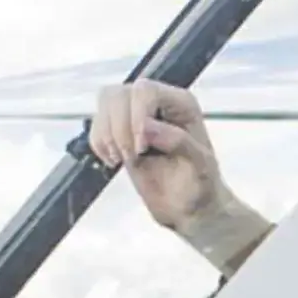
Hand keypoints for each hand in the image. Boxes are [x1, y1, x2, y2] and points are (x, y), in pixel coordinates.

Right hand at [89, 80, 262, 268]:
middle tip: (130, 158)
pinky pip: (96, 123)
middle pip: (118, 94)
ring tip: (122, 159)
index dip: (135, 118)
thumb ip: (179, 142)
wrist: (188, 206)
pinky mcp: (120, 129)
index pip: (145, 91)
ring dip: (106, 135)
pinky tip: (114, 160)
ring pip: (105, 103)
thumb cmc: (200, 185)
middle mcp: (158, 101)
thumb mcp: (201, 166)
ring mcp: (136, 113)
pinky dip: (99, 143)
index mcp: (181, 103)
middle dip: (118, 129)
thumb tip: (146, 127)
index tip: (140, 150)